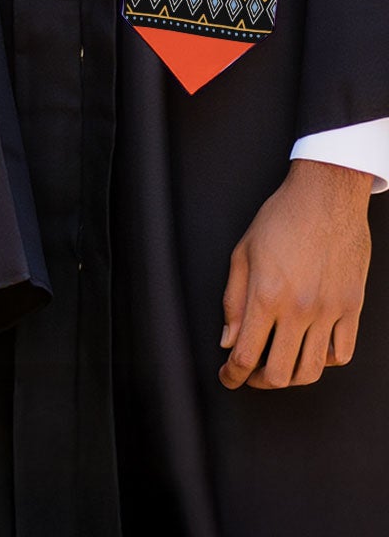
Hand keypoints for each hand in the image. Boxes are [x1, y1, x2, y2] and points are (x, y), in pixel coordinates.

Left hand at [220, 157, 371, 388]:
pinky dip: (324, 361)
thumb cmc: (280, 219)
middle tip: (248, 375)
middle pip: (280, 373)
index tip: (227, 378)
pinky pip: (342, 353)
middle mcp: (300, 310)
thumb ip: (233, 301)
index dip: (232, 374)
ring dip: (291, 378)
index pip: (246, 354)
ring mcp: (330, 312)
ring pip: (313, 370)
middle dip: (258, 382)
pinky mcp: (352, 309)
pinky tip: (310, 351)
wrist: (326, 198)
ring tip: (276, 369)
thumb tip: (228, 340)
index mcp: (266, 295)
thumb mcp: (242, 253)